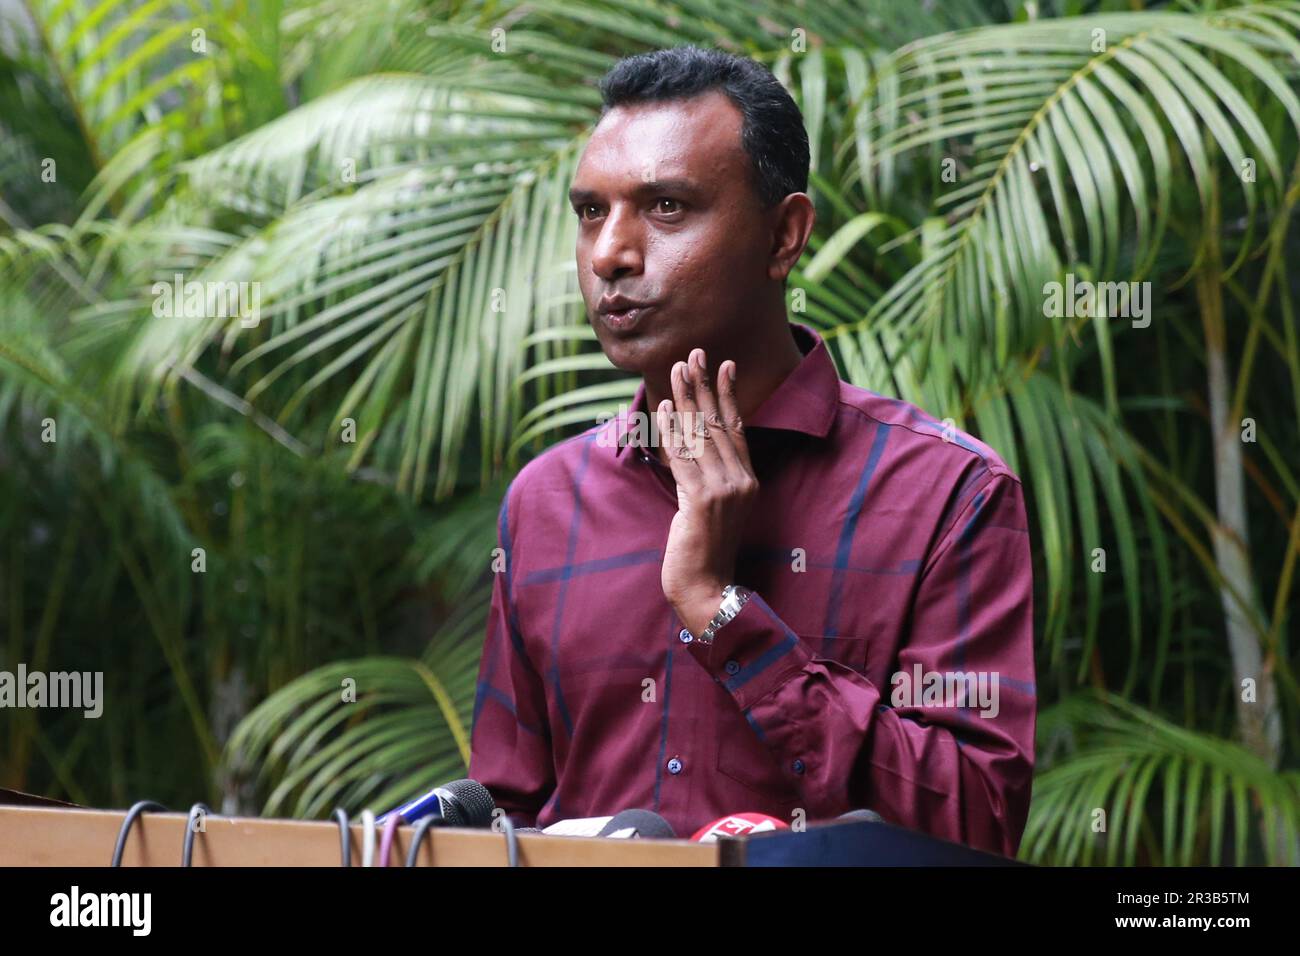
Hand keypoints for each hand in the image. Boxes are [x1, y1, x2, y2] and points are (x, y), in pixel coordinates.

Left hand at [656, 348, 757, 635]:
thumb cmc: (704, 552)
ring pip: (701, 435)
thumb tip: (687, 445)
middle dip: (704, 385)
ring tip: (677, 369)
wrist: (706, 589)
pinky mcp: (701, 501)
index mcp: (747, 481)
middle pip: (719, 423)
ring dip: (687, 398)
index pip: (737, 428)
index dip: (728, 394)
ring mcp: (724, 491)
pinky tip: (665, 407)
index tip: (723, 364)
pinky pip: (683, 458)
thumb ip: (705, 478)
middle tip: (694, 353)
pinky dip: (673, 430)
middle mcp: (740, 482)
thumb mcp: (710, 509)